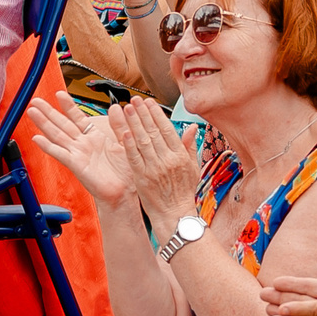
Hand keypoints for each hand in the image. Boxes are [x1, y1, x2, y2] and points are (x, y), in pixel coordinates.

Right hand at [26, 97, 131, 208]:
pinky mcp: (76, 165)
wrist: (124, 192)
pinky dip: (48, 146)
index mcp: (94, 137)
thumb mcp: (125, 142)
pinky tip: (37, 138)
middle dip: (48, 111)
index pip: (77, 117)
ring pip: (57, 135)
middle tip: (35, 100)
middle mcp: (83, 145)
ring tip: (32, 112)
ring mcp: (78, 154)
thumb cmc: (125, 172)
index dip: (67, 105)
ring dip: (44, 124)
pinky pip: (60, 154)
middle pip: (62, 124)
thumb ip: (118, 125)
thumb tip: (116, 107)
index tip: (58, 94)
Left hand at [116, 97, 200, 228]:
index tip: (148, 102)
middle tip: (134, 100)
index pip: (166, 129)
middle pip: (152, 131)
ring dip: (133, 123)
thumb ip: (189, 146)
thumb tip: (192, 127)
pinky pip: (134, 158)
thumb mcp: (192, 168)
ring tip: (126, 109)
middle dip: (142, 113)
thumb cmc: (184, 192)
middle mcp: (167, 160)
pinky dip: (129, 144)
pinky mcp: (142, 178)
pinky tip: (124, 132)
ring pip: (142, 141)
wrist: (175, 215)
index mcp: (179, 156)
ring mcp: (154, 169)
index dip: (156, 114)